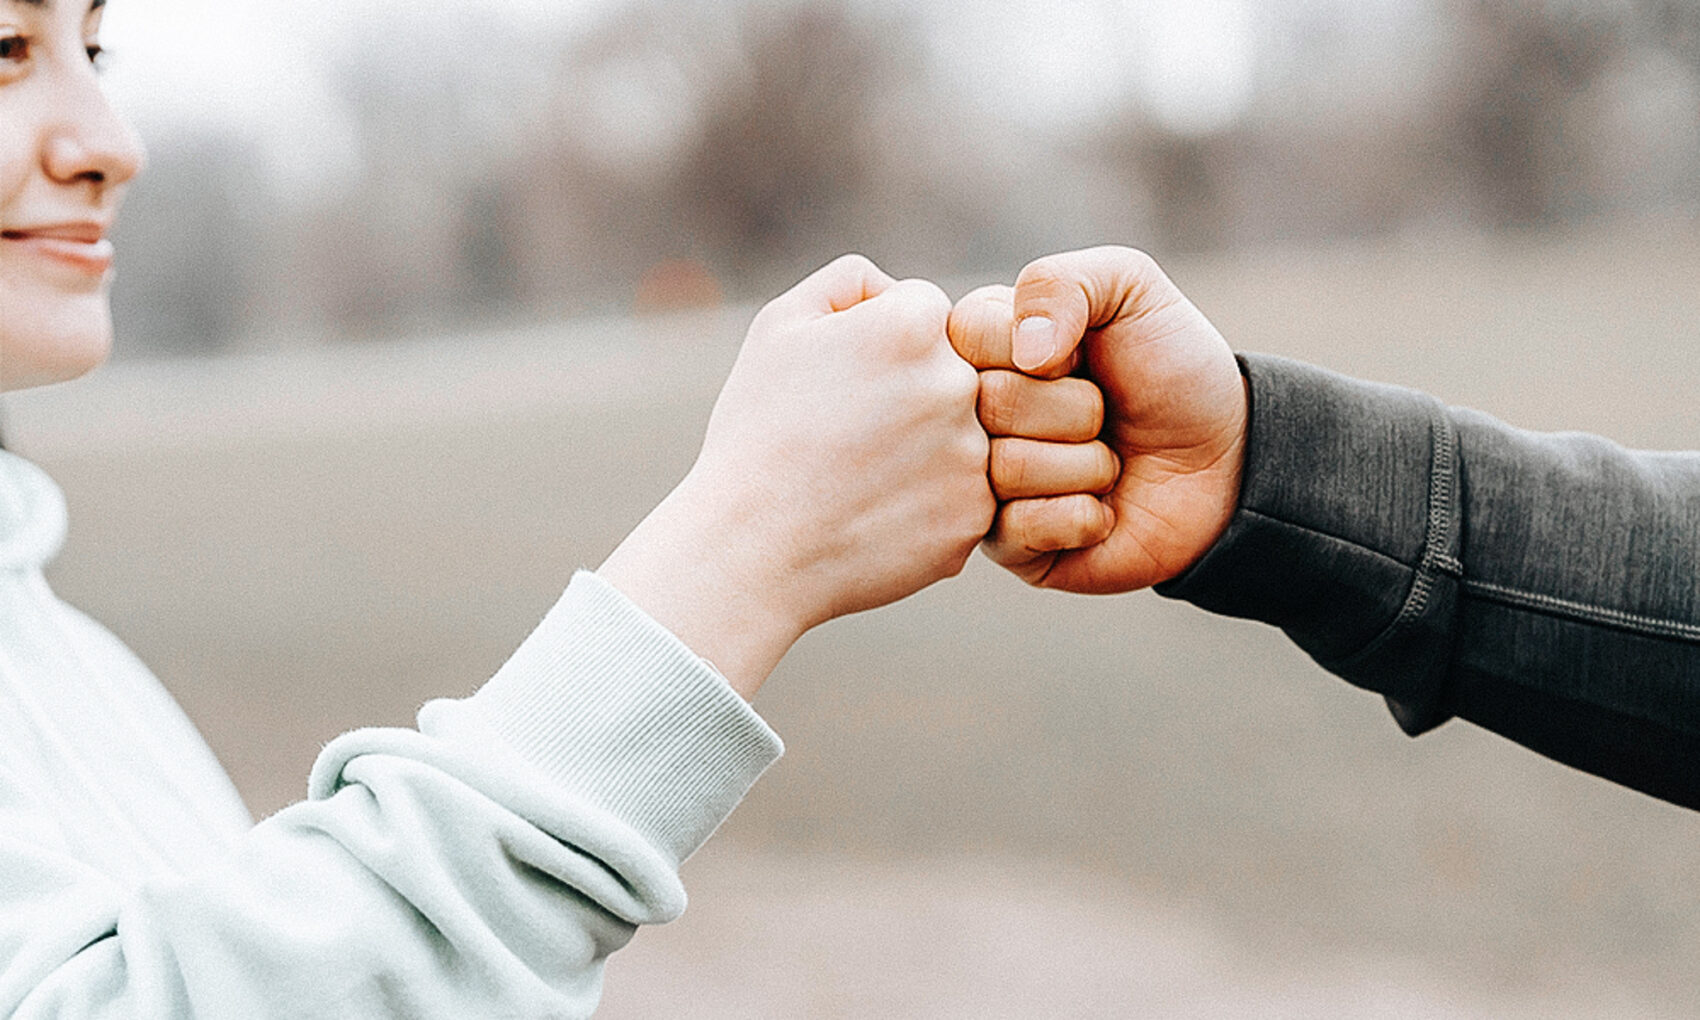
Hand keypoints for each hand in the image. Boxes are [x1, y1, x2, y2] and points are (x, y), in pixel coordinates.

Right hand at [600, 255, 993, 696]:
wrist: (750, 548)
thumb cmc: (757, 433)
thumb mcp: (780, 327)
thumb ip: (850, 282)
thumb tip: (898, 288)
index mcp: (915, 324)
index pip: (923, 313)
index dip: (877, 348)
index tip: (841, 386)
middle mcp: (958, 383)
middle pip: (952, 372)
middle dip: (909, 397)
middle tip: (849, 437)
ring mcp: (973, 455)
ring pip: (962, 436)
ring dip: (922, 451)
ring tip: (859, 479)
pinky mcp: (974, 518)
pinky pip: (962, 496)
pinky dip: (926, 505)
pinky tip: (875, 515)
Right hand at [948, 246, 1246, 593]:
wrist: (1228, 461)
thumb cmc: (1173, 369)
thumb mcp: (1130, 289)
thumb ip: (1062, 282)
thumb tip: (1023, 352)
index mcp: (982, 346)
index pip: (966, 334)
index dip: (1038, 345)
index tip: (1079, 354)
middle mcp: (971, 415)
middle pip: (988, 403)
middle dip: (1075, 408)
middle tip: (1104, 414)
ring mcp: (984, 482)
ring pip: (1006, 468)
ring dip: (1085, 464)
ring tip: (1108, 461)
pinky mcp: (1008, 545)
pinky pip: (1019, 529)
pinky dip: (1080, 515)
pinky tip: (1100, 509)